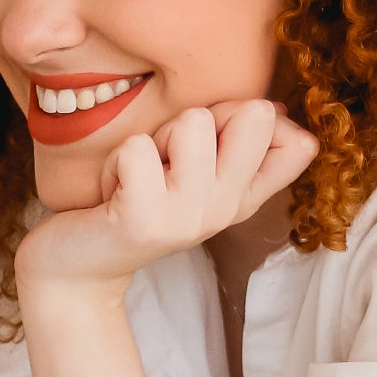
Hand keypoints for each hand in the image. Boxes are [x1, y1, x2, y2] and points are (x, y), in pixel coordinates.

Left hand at [15, 100, 317, 297]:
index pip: (301, 144)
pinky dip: (115, 160)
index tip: (213, 143)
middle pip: (254, 113)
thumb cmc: (132, 202)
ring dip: (154, 138)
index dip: (259, 118)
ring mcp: (188, 216)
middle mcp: (226, 208)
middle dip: (200, 117)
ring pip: (192, 123)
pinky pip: (136, 149)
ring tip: (138, 173)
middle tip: (167, 156)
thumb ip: (235, 143)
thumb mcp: (193, 174)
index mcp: (244, 196)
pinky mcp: (143, 218)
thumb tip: (276, 107)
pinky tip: (112, 191)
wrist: (75, 268)